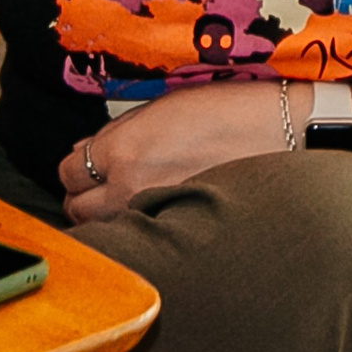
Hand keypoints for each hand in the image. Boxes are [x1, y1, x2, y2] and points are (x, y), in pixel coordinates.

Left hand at [59, 82, 286, 223]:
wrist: (283, 136)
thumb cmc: (227, 113)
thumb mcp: (161, 109)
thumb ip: (116, 134)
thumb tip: (84, 151)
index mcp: (123, 149)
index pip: (68, 172)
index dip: (78, 169)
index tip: (89, 168)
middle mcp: (131, 187)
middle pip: (77, 209)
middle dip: (83, 199)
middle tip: (101, 191)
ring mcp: (156, 216)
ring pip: (105, 233)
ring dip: (107, 222)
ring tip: (128, 208)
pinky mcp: (181, 234)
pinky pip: (143, 242)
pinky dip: (142, 237)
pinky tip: (157, 223)